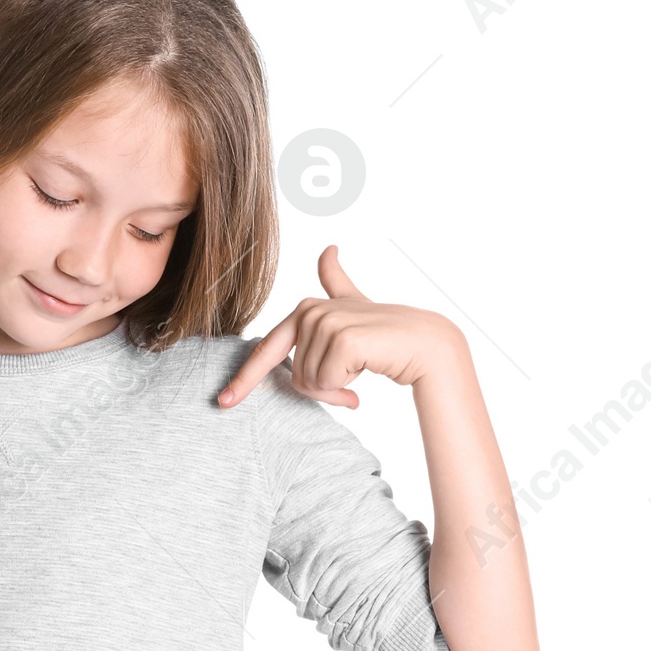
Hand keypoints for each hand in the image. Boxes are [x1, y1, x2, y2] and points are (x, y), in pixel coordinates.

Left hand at [217, 245, 458, 408]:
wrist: (426, 344)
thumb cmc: (387, 335)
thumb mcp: (354, 310)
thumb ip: (335, 283)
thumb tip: (328, 249)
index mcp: (306, 310)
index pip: (268, 348)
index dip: (245, 378)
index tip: (225, 401)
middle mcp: (310, 311)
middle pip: (293, 377)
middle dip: (320, 391)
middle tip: (349, 389)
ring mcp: (325, 322)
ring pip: (309, 383)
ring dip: (336, 390)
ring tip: (362, 371)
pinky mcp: (342, 338)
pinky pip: (326, 384)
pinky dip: (345, 389)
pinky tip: (367, 371)